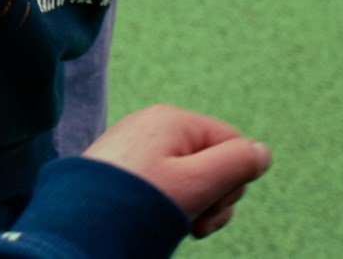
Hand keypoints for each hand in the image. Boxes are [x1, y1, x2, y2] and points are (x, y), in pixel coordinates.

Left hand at [83, 104, 271, 239]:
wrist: (80, 222)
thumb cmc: (138, 200)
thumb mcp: (197, 182)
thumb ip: (236, 164)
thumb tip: (263, 152)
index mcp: (173, 119)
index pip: (233, 144)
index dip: (233, 180)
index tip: (212, 206)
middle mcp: (154, 127)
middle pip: (213, 161)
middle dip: (213, 196)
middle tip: (193, 220)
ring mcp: (138, 147)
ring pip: (191, 177)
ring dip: (193, 205)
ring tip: (173, 222)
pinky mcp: (125, 168)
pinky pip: (165, 184)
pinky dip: (169, 204)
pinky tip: (154, 219)